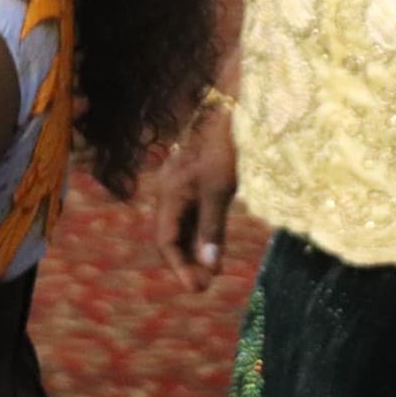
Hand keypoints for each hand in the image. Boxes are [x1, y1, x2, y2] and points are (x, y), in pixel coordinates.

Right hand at [151, 97, 238, 290]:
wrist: (230, 107)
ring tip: (212, 273)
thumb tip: (210, 268)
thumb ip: (212, 229)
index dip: (179, 266)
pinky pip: (194, 213)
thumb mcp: (219, 190)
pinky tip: (216, 247)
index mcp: (168, 193)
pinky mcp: (196, 179)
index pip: (165, 240)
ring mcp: (182, 184)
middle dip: (186, 262)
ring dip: (195, 249)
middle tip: (206, 285)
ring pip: (184, 225)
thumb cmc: (223, 146)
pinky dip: (203, 233)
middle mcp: (169, 190)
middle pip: (171, 234)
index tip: (197, 289)